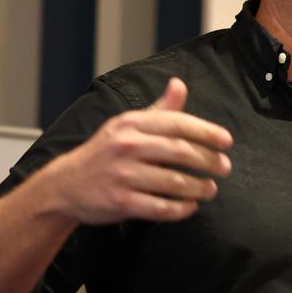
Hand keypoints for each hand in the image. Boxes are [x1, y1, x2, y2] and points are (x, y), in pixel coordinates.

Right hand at [39, 77, 232, 224]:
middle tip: (225, 168)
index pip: (177, 123)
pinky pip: (161, 207)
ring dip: (199, 188)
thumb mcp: (127, 125)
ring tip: (210, 189)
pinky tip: (190, 206)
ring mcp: (122, 175)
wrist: (65, 185)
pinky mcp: (120, 202)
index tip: (226, 141)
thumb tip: (180, 84)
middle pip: (181, 152)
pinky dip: (181, 209)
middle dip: (209, 161)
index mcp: (131, 124)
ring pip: (175, 182)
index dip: (206, 132)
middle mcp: (126, 146)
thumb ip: (159, 109)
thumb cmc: (105, 152)